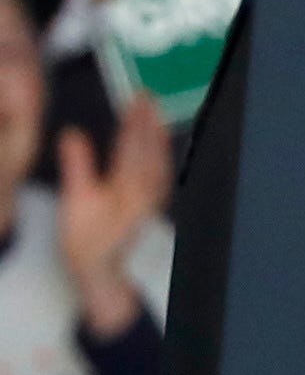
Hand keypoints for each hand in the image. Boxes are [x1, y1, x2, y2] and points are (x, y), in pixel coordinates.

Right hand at [55, 92, 164, 339]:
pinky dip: (161, 155)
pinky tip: (158, 150)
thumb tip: (71, 133)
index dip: (134, 119)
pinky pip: (162, 173)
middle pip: (150, 148)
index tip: (136, 98)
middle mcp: (148, 189)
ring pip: (160, 159)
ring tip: (154, 114)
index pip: (133, 144)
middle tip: (147, 96)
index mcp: (129, 186)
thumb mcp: (75, 204)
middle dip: (149, 121)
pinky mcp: (153, 208)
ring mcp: (154, 199)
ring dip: (157, 135)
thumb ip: (77, 166)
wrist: (106, 278)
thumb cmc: (88, 244)